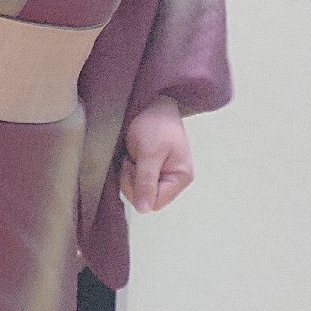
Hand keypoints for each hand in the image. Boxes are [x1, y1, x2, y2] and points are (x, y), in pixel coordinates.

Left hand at [119, 95, 192, 213]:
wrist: (150, 99)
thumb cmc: (154, 123)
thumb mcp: (149, 152)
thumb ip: (146, 181)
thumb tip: (144, 210)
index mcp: (181, 177)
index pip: (156, 202)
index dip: (139, 188)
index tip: (134, 166)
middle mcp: (173, 179)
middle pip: (147, 198)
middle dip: (133, 181)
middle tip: (131, 159)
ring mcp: (162, 174)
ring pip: (139, 191)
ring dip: (129, 175)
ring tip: (131, 155)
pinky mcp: (151, 169)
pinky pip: (136, 180)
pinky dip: (129, 170)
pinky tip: (130, 157)